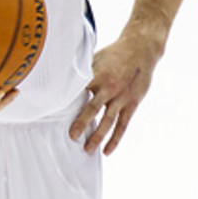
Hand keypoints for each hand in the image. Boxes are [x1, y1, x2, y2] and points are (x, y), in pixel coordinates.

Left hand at [69, 32, 158, 154]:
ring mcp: (122, 96)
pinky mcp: (132, 103)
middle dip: (81, 122)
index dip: (68, 102)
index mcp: (98, 74)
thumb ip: (83, 71)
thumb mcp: (97, 56)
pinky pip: (123, 124)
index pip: (79, 91)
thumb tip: (61, 79)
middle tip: (71, 136)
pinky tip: (107, 151)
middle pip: (93, 108)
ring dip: (98, 135)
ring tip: (88, 149)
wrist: (142, 48)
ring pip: (108, 119)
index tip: (55, 114)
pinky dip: (115, 138)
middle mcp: (110, 86)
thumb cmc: (116, 52)